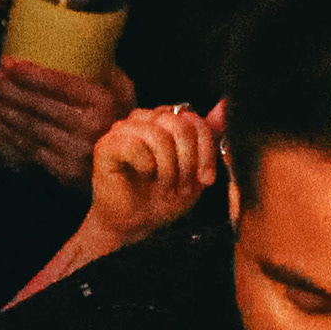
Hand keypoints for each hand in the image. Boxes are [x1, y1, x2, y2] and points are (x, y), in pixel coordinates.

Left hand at [0, 60, 134, 185]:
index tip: (8, 63)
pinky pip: (29, 148)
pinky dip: (9, 135)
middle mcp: (89, 126)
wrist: (134, 174)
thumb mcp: (125, 95)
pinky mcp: (64, 170)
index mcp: (103, 102)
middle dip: (9, 90)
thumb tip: (82, 50)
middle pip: (38, 105)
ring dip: (3, 111)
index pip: (58, 83)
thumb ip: (107, 73)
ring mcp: (75, 150)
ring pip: (29, 127)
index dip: (29, 72)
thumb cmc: (124, 126)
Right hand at [73, 103, 210, 245]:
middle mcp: (143, 119)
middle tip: (181, 184)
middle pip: (178, 125)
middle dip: (187, 160)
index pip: (194, 121)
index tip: (206, 179)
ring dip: (167, 167)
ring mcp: (123, 130)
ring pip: (157, 135)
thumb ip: (208, 137)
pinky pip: (134, 145)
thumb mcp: (196, 169)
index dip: (205, 151)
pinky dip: (145, 165)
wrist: (135, 223)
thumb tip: (224, 106)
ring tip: (163, 183)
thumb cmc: (162, 197)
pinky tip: (143, 175)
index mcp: (164, 120)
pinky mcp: (106, 146)